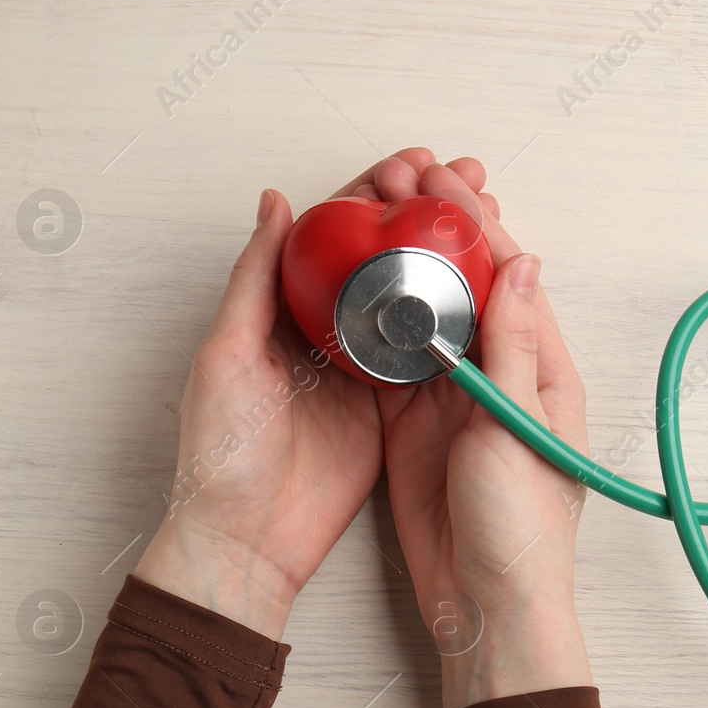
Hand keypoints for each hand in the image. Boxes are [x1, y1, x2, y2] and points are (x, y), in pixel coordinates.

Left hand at [133, 155, 441, 638]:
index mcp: (281, 311)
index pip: (332, 232)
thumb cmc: (221, 456)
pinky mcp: (391, 409)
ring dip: (447, 254)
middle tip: (467, 181)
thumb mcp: (227, 357)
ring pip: (410, 294)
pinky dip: (456, 316)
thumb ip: (255, 282)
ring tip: (486, 218)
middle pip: (381, 253)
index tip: (412, 166)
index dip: (372, 193)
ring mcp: (362, 369)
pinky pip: (427, 351)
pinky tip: (487, 289)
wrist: (247, 542)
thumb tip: (276, 202)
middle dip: (424, 212)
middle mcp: (325, 332)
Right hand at [363, 154, 592, 707]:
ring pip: (425, 315)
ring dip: (401, 267)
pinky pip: (392, 360)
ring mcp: (453, 398)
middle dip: (435, 232)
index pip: (510, 278)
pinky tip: (348, 288)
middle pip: (465, 285)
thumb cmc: (522, 528)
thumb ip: (516, 348)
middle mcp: (499, 375)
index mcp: (541, 369)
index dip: (477, 227)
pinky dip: (372, 323)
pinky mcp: (413, 425)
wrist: (484, 605)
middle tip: (399, 185)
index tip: (445, 184)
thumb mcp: (521, 427)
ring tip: (371, 216)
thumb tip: (522, 264)